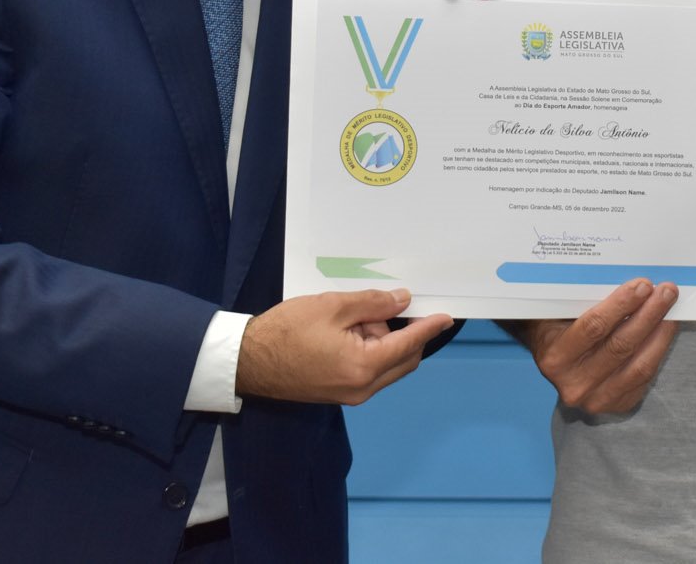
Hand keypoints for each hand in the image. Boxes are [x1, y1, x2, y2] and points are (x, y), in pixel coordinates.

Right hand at [236, 289, 452, 405]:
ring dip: (383, 341)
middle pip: (403, 360)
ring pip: (386, 366)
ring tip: (355, 317)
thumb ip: (372, 304)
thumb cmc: (287, 330)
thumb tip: (402, 301)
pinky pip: (370, 371)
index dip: (429, 327)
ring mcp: (351, 395)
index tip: (447, 317)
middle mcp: (362, 388)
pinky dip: (370, 351)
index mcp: (363, 367)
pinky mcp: (339, 394)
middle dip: (404, 333)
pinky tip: (351, 331)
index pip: (409, 344)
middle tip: (389, 306)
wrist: (248, 361)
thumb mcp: (333, 307)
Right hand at [516, 278, 678, 413]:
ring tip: (672, 309)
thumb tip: (625, 277)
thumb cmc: (557, 327)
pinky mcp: (616, 405)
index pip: (594, 327)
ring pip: (639, 366)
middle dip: (648, 315)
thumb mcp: (558, 311)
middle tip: (666, 291)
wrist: (552, 360)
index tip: (643, 284)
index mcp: (555, 356)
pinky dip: (658, 351)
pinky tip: (665, 330)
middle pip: (621, 346)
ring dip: (660, 333)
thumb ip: (581, 298)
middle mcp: (573, 384)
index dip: (621, 305)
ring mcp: (596, 400)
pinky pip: (645, 378)